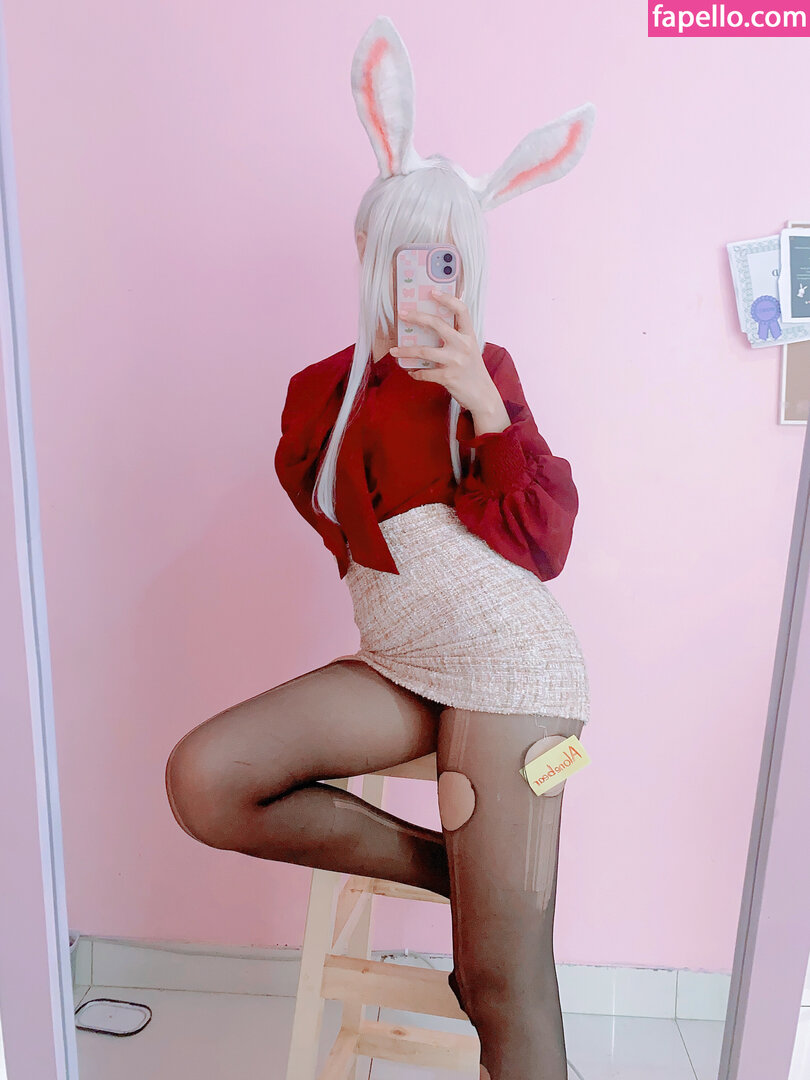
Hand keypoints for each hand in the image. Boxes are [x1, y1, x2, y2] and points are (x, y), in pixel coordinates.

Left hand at [390, 290, 501, 415]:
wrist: (482, 395)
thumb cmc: (472, 370)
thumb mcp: (469, 349)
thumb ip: (456, 337)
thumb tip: (430, 326)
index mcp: (469, 336)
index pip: (461, 310)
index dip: (447, 299)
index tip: (432, 292)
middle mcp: (463, 345)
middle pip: (437, 324)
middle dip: (417, 317)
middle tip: (402, 314)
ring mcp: (455, 361)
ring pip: (424, 351)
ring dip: (406, 350)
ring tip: (394, 351)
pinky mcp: (448, 377)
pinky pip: (425, 373)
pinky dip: (415, 372)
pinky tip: (411, 371)